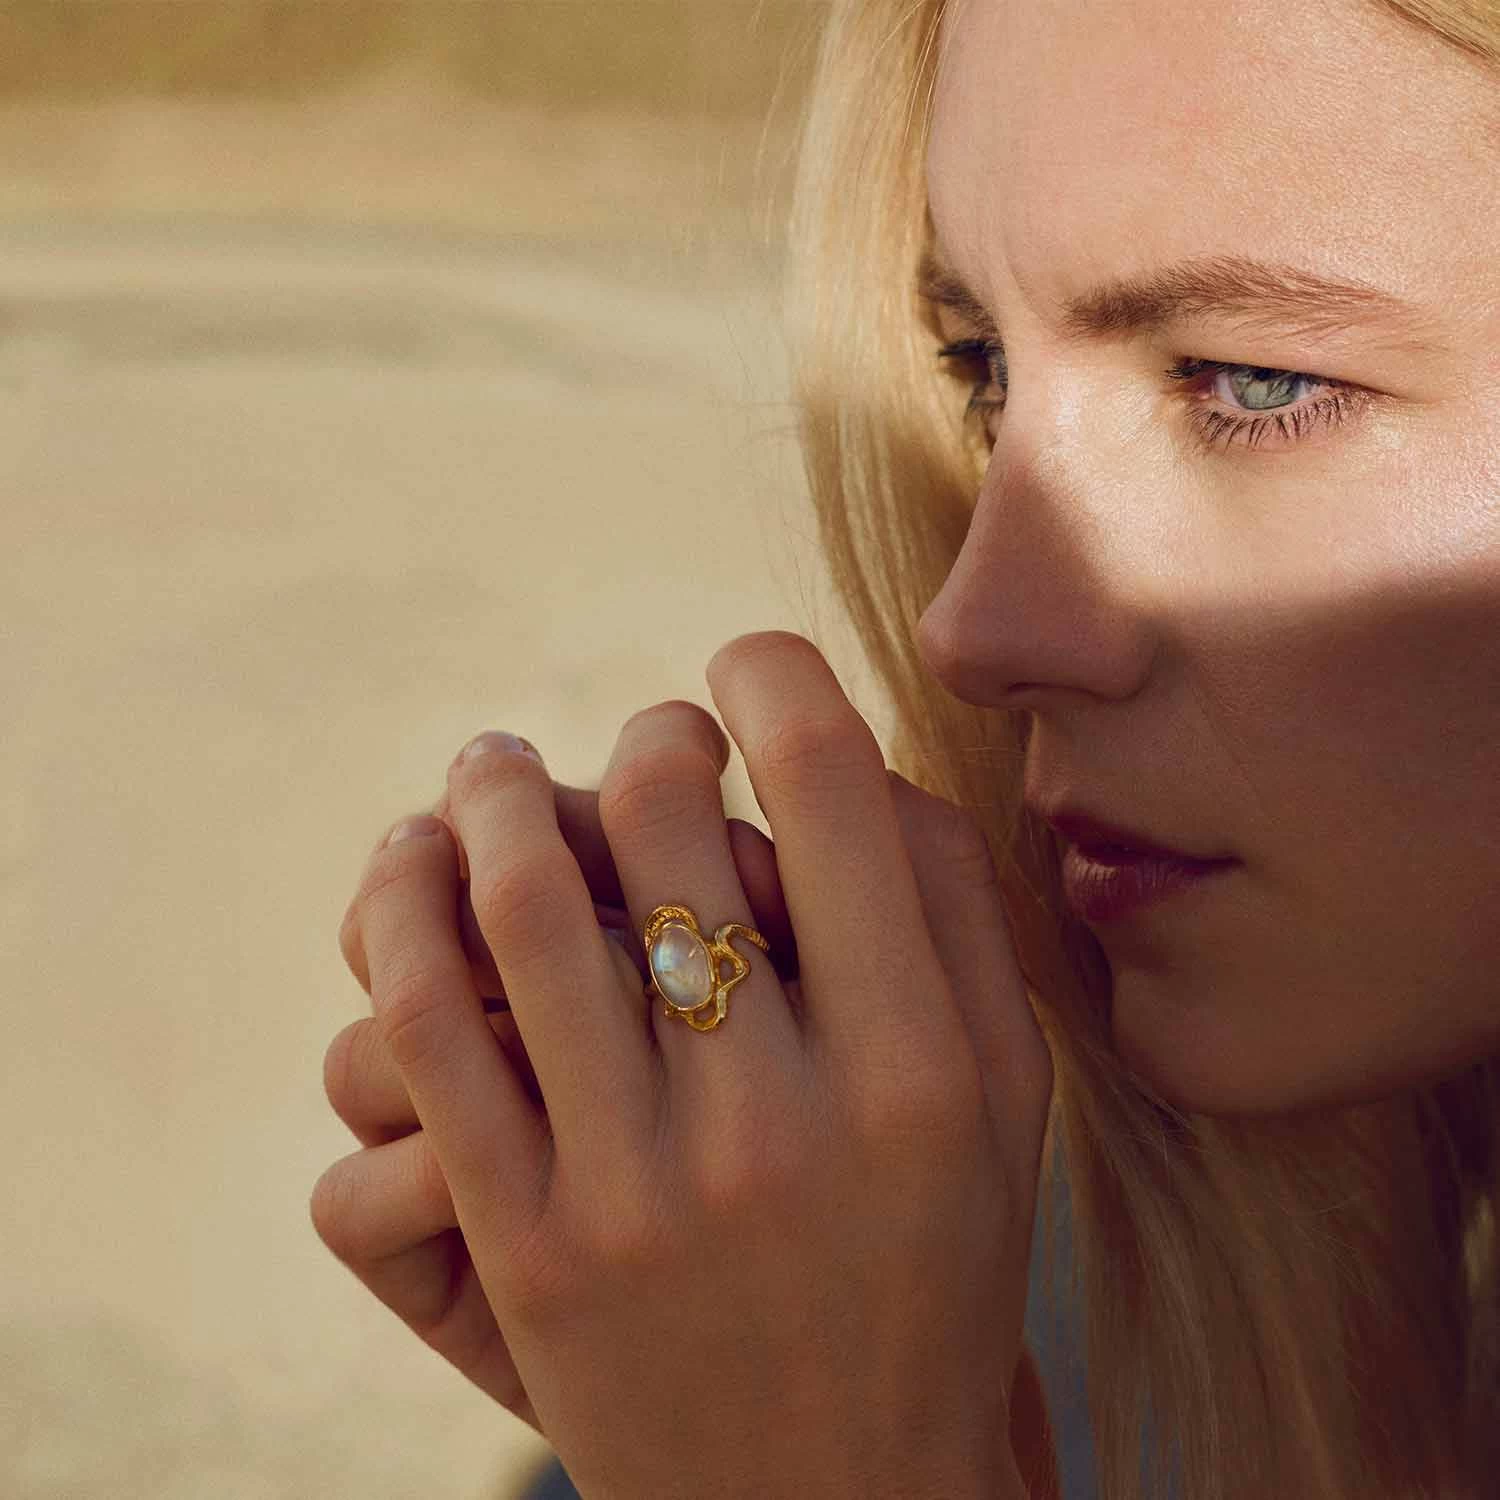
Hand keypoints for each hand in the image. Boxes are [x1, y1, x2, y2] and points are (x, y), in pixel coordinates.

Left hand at [317, 631, 1052, 1498]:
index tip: (743, 673)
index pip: (831, 783)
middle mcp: (784, 1119)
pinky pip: (428, 1033)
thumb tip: (856, 759)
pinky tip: (415, 866)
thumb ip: (957, 918)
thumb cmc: (930, 1269)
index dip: (769, 677)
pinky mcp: (528, 1246)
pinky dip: (402, 914)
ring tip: (493, 767)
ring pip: (522, 906)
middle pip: (666, 820)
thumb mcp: (1002, 1102)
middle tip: (646, 740)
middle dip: (646, 736)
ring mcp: (641, 1188)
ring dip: (492, 796)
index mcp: (920, 1066)